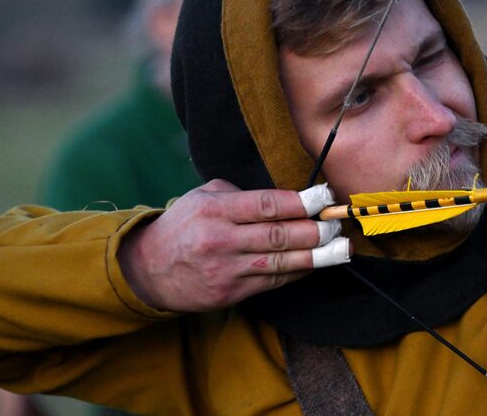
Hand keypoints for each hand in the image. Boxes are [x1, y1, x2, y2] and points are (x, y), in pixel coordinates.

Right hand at [117, 179, 346, 311]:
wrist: (147, 270)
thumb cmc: (184, 226)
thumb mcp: (203, 197)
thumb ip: (240, 194)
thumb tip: (285, 198)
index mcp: (215, 210)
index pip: (266, 205)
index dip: (301, 202)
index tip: (324, 197)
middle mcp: (220, 240)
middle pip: (279, 235)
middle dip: (314, 230)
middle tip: (336, 223)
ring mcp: (225, 270)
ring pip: (280, 262)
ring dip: (315, 255)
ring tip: (339, 247)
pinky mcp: (229, 293)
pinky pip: (273, 282)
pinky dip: (297, 272)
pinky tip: (314, 263)